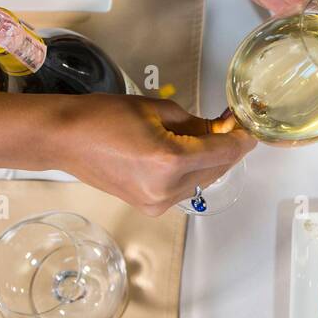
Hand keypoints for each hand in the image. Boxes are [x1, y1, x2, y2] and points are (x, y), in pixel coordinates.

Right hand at [45, 94, 253, 214]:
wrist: (65, 139)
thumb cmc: (104, 116)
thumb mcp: (158, 109)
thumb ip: (195, 123)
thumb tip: (220, 130)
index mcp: (170, 160)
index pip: (223, 152)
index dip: (242, 140)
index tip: (251, 129)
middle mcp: (166, 188)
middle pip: (217, 169)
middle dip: (229, 149)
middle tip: (233, 128)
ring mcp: (157, 202)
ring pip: (203, 181)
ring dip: (211, 161)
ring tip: (209, 137)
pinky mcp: (149, 207)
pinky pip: (184, 188)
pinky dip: (193, 171)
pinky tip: (189, 153)